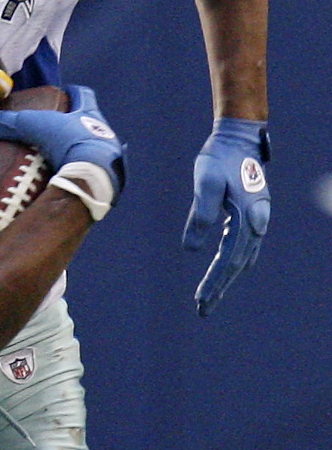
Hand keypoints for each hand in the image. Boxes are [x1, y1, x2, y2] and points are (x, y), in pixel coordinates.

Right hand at [0, 84, 125, 179]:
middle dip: (72, 124)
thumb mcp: (34, 126)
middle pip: (88, 121)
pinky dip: (78, 171)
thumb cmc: (69, 141)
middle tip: (52, 129)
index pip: (84, 95)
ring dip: (76, 149)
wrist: (93, 174)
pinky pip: (90, 171)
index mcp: (90, 113)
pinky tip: (64, 177)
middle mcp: (102, 132)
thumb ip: (8, 122)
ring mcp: (107, 155)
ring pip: (91, 147)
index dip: (73, 93)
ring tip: (56, 156)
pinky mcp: (104, 177)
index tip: (63, 93)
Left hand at [181, 117, 270, 316]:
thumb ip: (200, 215)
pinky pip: (243, 247)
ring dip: (226, 279)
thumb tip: (192, 250)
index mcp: (249, 216)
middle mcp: (258, 221)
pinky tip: (224, 275)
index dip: (215, 281)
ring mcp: (258, 219)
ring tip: (209, 299)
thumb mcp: (206, 183)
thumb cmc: (220, 159)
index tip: (200, 299)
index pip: (230, 258)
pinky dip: (233, 263)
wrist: (239, 138)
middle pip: (238, 263)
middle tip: (202, 310)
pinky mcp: (251, 215)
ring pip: (242, 257)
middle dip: (220, 288)